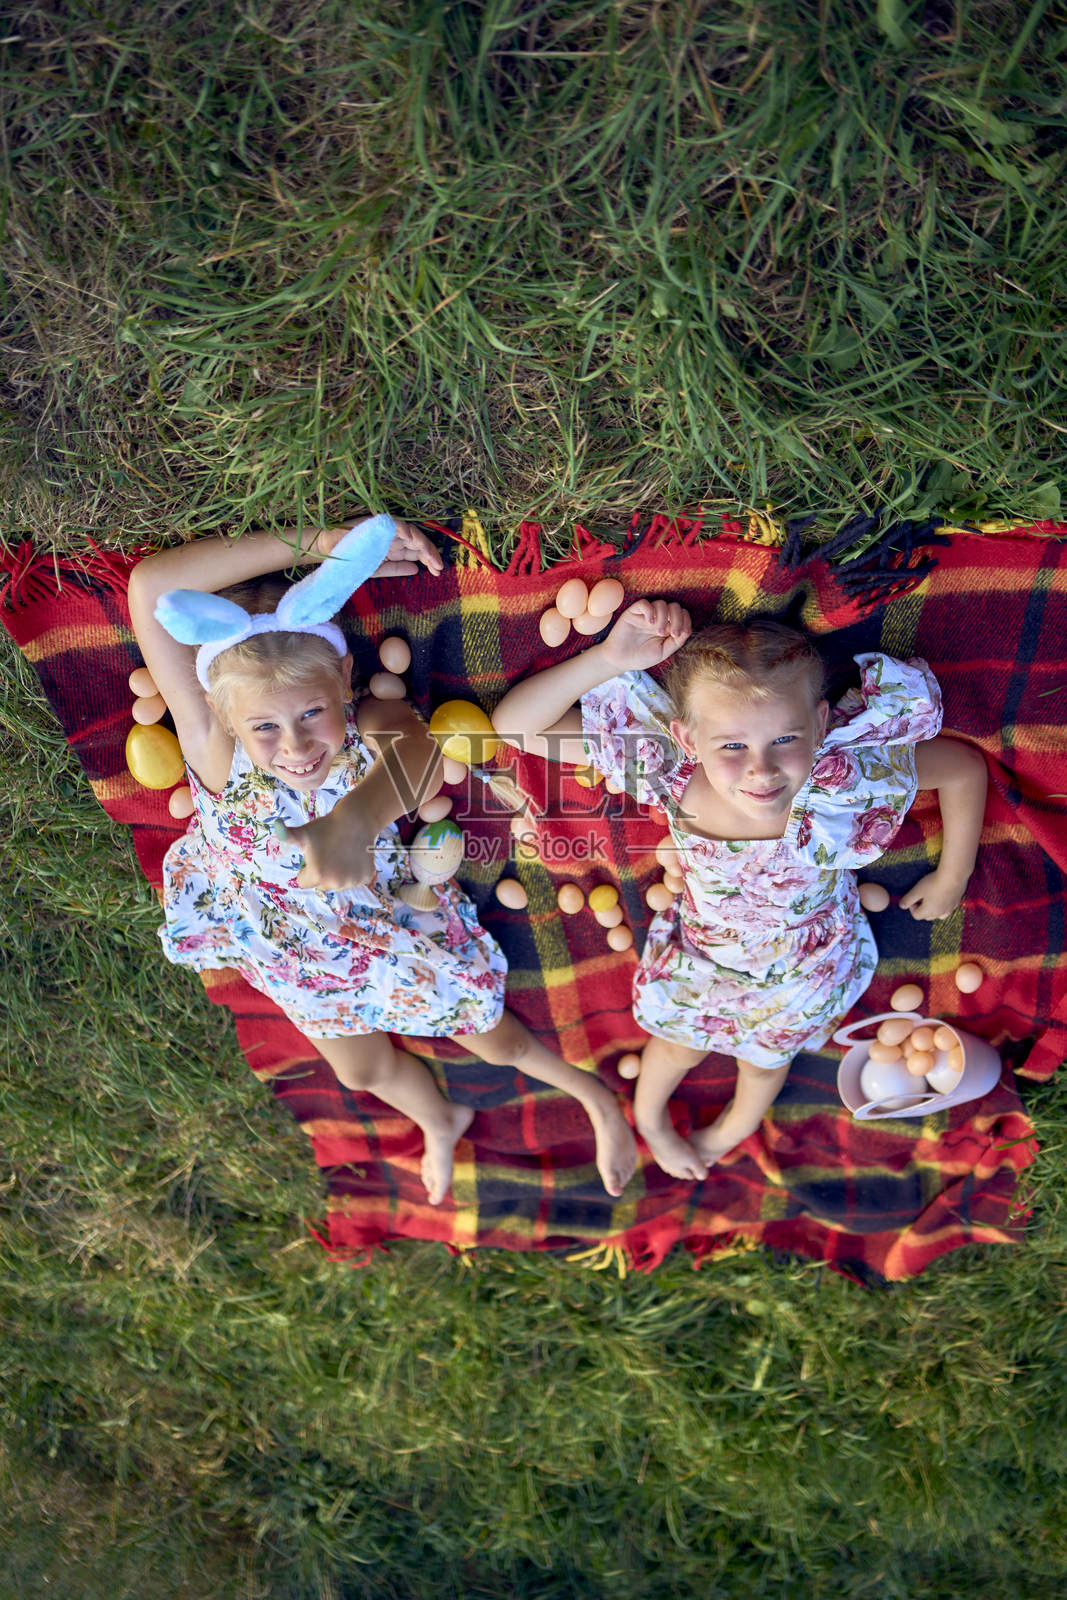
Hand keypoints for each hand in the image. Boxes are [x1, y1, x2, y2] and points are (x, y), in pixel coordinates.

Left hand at [286, 806, 379, 890]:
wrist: (355, 819)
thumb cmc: (325, 827)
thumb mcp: (303, 833)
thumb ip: (287, 835)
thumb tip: (275, 824)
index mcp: (317, 875)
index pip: (303, 882)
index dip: (305, 869)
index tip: (313, 855)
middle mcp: (336, 883)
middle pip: (321, 885)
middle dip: (322, 873)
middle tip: (327, 853)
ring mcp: (352, 881)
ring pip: (338, 883)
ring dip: (338, 873)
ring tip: (340, 854)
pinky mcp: (366, 877)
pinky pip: (354, 879)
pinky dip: (353, 871)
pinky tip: (353, 856)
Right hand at [315, 518, 443, 575]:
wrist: (330, 552)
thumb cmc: (352, 560)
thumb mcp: (377, 569)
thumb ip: (396, 568)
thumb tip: (416, 569)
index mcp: (394, 547)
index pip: (416, 550)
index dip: (428, 559)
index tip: (437, 571)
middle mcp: (394, 536)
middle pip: (418, 541)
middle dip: (430, 553)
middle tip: (439, 567)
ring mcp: (387, 528)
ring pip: (411, 532)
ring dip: (423, 543)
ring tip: (431, 557)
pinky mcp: (378, 522)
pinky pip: (396, 524)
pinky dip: (406, 530)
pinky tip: (414, 540)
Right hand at [601, 599, 690, 672]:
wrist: (620, 660)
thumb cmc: (641, 657)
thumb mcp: (663, 652)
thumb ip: (676, 641)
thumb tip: (687, 629)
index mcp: (668, 626)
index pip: (682, 615)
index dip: (685, 621)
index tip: (678, 635)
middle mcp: (659, 618)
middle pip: (674, 606)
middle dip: (677, 619)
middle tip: (671, 634)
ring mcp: (646, 614)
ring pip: (661, 604)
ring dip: (664, 617)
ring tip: (658, 632)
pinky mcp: (634, 612)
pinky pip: (644, 603)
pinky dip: (650, 610)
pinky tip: (649, 623)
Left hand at [899, 869, 967, 920]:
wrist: (954, 875)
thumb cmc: (933, 882)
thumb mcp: (917, 890)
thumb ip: (908, 899)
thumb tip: (901, 906)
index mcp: (929, 911)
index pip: (916, 915)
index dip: (912, 907)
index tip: (913, 896)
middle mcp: (940, 913)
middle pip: (927, 916)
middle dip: (922, 908)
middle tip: (922, 896)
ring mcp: (949, 909)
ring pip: (938, 915)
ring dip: (933, 909)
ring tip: (931, 898)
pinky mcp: (956, 903)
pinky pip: (948, 909)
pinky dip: (943, 906)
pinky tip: (942, 896)